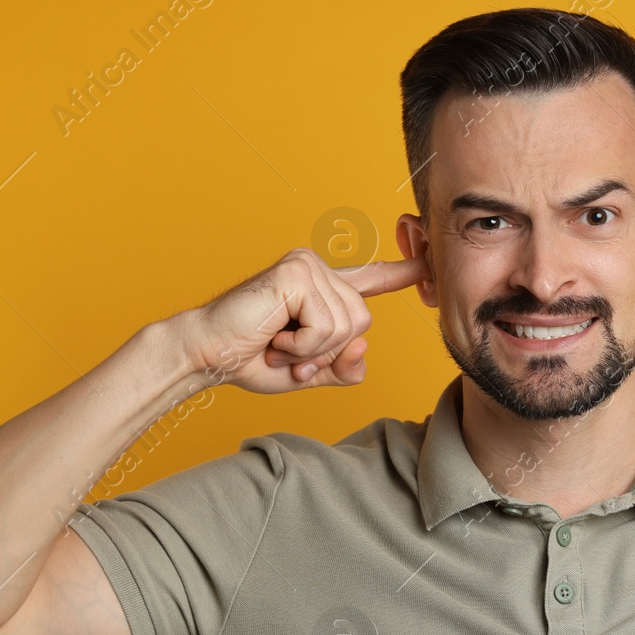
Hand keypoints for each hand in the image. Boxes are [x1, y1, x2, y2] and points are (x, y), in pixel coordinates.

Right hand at [181, 248, 427, 393]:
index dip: (401, 273)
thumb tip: (362, 350)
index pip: (370, 279)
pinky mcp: (298, 273)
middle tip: (287, 353)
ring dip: (312, 351)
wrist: (206, 354)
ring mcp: (308, 267)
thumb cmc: (250, 359)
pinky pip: (327, 327)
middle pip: (362, 323)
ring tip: (278, 345)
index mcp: (322, 288)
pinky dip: (303, 346)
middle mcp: (317, 269)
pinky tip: (275, 338)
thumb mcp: (310, 371)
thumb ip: (343, 367)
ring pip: (349, 327)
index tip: (427, 263)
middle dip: (327, 352)